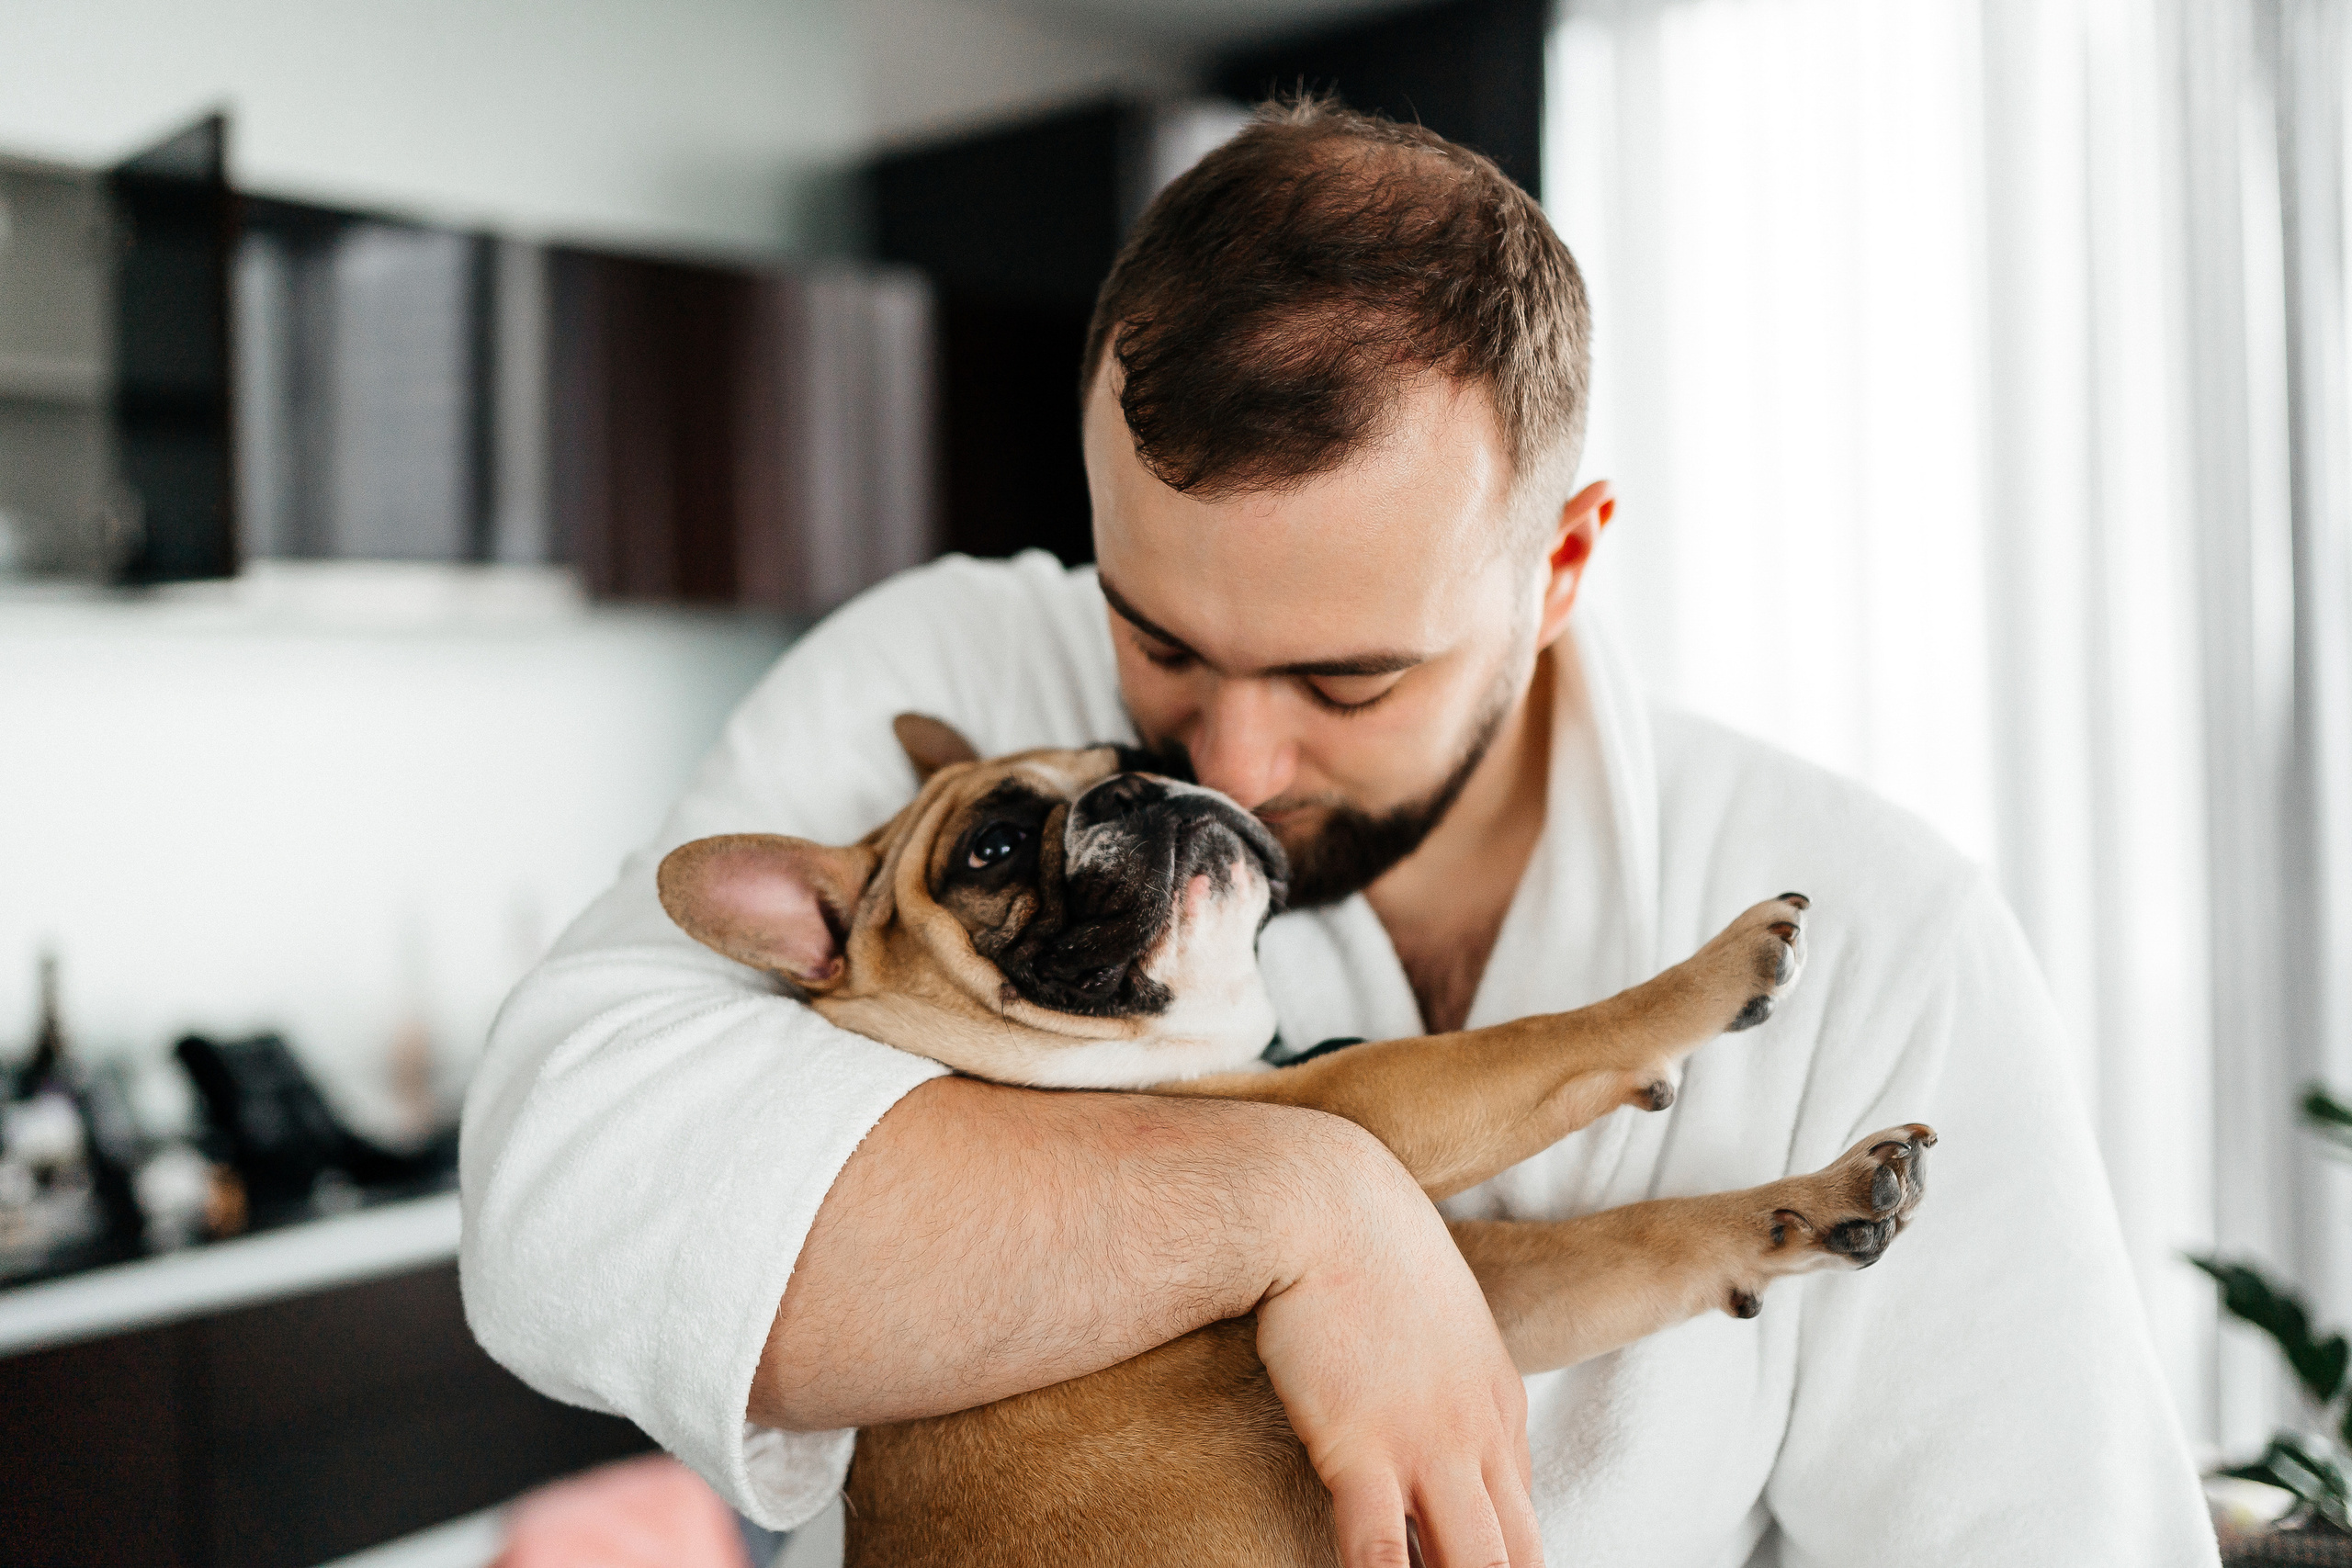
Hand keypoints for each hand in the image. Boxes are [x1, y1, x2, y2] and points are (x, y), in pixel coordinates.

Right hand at [1256, 1121, 1542, 1567]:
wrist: (1328, 1200)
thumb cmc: (1366, 1251)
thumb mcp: (1437, 1322)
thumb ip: (1447, 1387)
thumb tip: (1428, 1436)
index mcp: (1499, 1410)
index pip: (1522, 1527)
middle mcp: (1479, 1438)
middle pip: (1515, 1561)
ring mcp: (1428, 1447)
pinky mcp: (1364, 1448)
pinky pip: (1380, 1555)